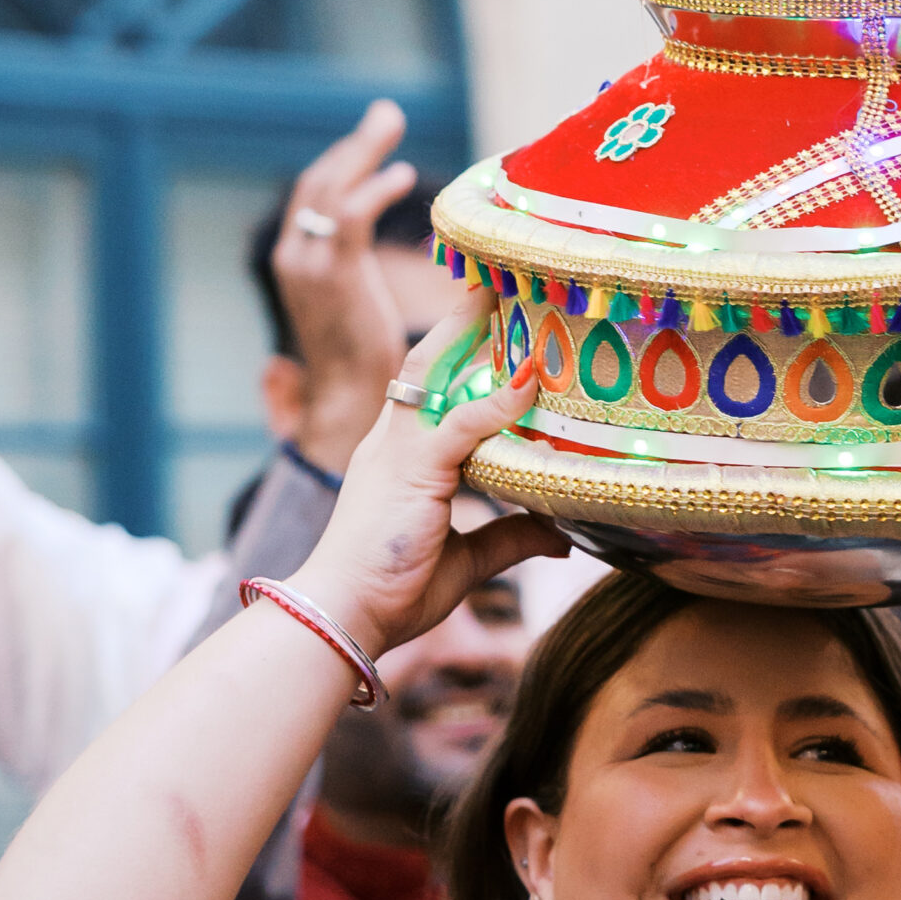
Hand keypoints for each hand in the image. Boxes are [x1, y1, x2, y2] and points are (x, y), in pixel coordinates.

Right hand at [273, 100, 419, 474]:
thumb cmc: (360, 360)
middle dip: (354, 144)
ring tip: (391, 122)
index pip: (313, 195)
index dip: (342, 162)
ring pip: (331, 187)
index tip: (372, 138)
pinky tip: (404, 177)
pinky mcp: (335, 274)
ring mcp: (310, 263)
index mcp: (296, 258)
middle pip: (319, 180)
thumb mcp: (353, 303)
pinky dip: (375, 189)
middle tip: (386, 113)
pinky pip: (351, 215)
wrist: (344, 398)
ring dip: (363, 150)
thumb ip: (355, 271)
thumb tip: (384, 253)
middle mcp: (295, 254)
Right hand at [293, 294, 568, 660]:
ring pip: (437, 377)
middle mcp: (392, 442)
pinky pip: (460, 426)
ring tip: (510, 296)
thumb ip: (509, 538)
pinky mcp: (410, 472)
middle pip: (427, 365)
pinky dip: (497, 403)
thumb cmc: (390, 590)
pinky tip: (529, 381)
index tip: (490, 321)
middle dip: (459, 323)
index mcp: (398, 458)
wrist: (340, 616)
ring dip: (473, 335)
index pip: (429, 391)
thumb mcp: (467, 560)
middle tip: (496, 284)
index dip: (456, 355)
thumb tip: (560, 534)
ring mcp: (397, 452)